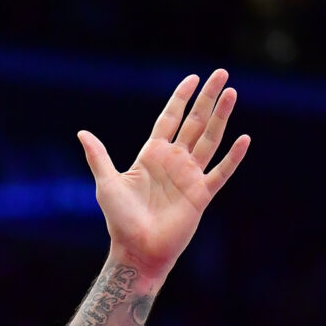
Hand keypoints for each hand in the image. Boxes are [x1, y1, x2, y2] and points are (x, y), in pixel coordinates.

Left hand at [77, 71, 248, 276]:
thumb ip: (98, 157)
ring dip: (221, 117)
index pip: (169, 119)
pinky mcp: (201, 194)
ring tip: (232, 93)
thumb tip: (81, 133)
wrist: (136, 251)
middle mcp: (173, 161)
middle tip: (221, 74)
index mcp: (152, 155)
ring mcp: (189, 176)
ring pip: (210, 139)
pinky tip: (244, 139)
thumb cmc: (120, 220)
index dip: (181, 98)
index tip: (193, 78)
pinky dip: (233, 157)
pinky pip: (221, 172)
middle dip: (207, 98)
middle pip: (194, 122)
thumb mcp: (107, 184)